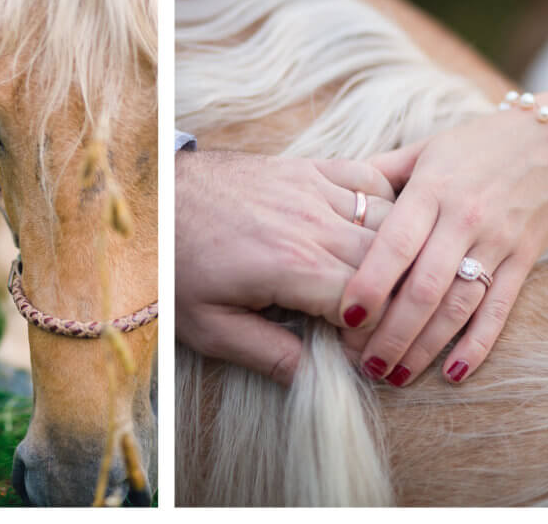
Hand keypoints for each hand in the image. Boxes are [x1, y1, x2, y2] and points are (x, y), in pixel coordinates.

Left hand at [176, 150, 393, 385]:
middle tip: (370, 326)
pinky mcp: (307, 167)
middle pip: (387, 265)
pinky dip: (385, 205)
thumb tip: (312, 380)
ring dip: (393, 257)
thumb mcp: (209, 325)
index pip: (365, 308)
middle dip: (390, 303)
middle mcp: (312, 223)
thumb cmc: (175, 262)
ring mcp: (312, 188)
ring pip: (389, 222)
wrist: (153, 197)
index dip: (367, 339)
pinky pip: (369, 179)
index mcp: (291, 266)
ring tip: (377, 285)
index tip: (352, 354)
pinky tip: (372, 232)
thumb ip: (266, 354)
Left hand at [338, 102, 547, 385]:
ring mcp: (497, 242)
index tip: (344, 317)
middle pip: (425, 287)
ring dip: (426, 347)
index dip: (370, 284)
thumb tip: (328, 197)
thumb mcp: (420, 150)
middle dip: (392, 332)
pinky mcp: (524, 261)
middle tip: (364, 366)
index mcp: (430, 190)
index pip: (396, 244)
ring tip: (394, 377)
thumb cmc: (472, 147)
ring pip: (458, 305)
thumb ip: (376, 175)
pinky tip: (453, 373)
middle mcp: (463, 218)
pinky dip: (479, 344)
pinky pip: (500, 309)